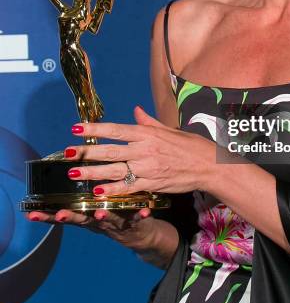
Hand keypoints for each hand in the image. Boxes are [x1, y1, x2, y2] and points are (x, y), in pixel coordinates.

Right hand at [25, 207, 158, 250]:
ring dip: (103, 216)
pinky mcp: (136, 223)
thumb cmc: (112, 215)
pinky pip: (138, 218)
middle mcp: (99, 220)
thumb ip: (79, 194)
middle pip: (83, 219)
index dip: (48, 215)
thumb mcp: (92, 207)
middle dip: (71, 217)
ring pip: (108, 219)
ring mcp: (117, 222)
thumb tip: (62, 174)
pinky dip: (140, 215)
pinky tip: (145, 211)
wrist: (141, 235)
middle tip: (61, 214)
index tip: (31, 214)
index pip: (65, 214)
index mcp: (88, 214)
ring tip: (99, 212)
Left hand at [65, 106, 216, 197]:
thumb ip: (149, 122)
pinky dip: (113, 190)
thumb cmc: (191, 146)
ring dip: (93, 173)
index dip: (95, 129)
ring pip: (115, 170)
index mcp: (148, 134)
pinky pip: (129, 188)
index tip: (77, 128)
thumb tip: (135, 110)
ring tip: (74, 174)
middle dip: (86, 153)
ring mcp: (148, 168)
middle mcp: (145, 149)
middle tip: (66, 154)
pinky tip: (98, 192)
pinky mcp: (152, 184)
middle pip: (110, 151)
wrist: (209, 166)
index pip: (116, 129)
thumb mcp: (169, 129)